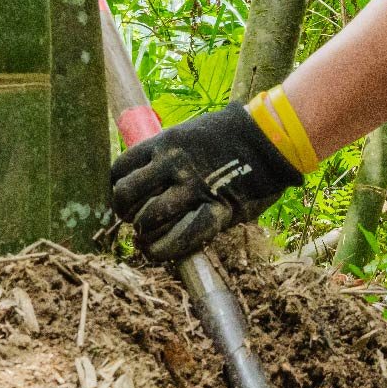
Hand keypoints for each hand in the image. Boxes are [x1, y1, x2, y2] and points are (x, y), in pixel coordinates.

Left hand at [109, 106, 304, 261]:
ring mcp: (192, 187)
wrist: (270, 138)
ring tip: (147, 238)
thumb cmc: (229, 138)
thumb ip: (164, 157)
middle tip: (134, 221)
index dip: (116, 190)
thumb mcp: (188, 135)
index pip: (119, 171)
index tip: (125, 200)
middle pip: (125, 196)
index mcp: (163, 143)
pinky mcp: (214, 209)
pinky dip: (163, 250)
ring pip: (146, 219)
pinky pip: (179, 237)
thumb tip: (142, 181)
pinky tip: (158, 252)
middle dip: (125, 214)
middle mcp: (171, 163)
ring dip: (142, 233)